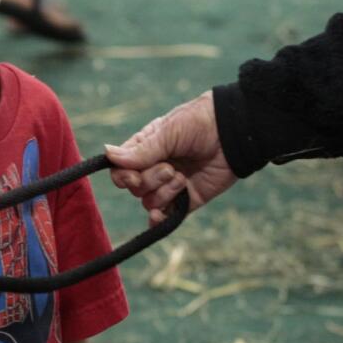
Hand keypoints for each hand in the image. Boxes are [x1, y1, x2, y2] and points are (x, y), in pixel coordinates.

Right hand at [106, 91, 236, 223]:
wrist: (235, 133)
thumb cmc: (199, 123)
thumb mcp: (167, 133)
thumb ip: (140, 150)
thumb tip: (107, 153)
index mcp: (145, 149)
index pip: (121, 169)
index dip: (123, 176)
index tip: (134, 175)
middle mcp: (154, 167)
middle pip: (134, 187)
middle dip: (149, 180)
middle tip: (170, 168)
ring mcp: (170, 185)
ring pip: (148, 201)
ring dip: (163, 192)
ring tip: (182, 178)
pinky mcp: (187, 200)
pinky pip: (165, 216)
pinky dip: (158, 219)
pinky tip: (158, 216)